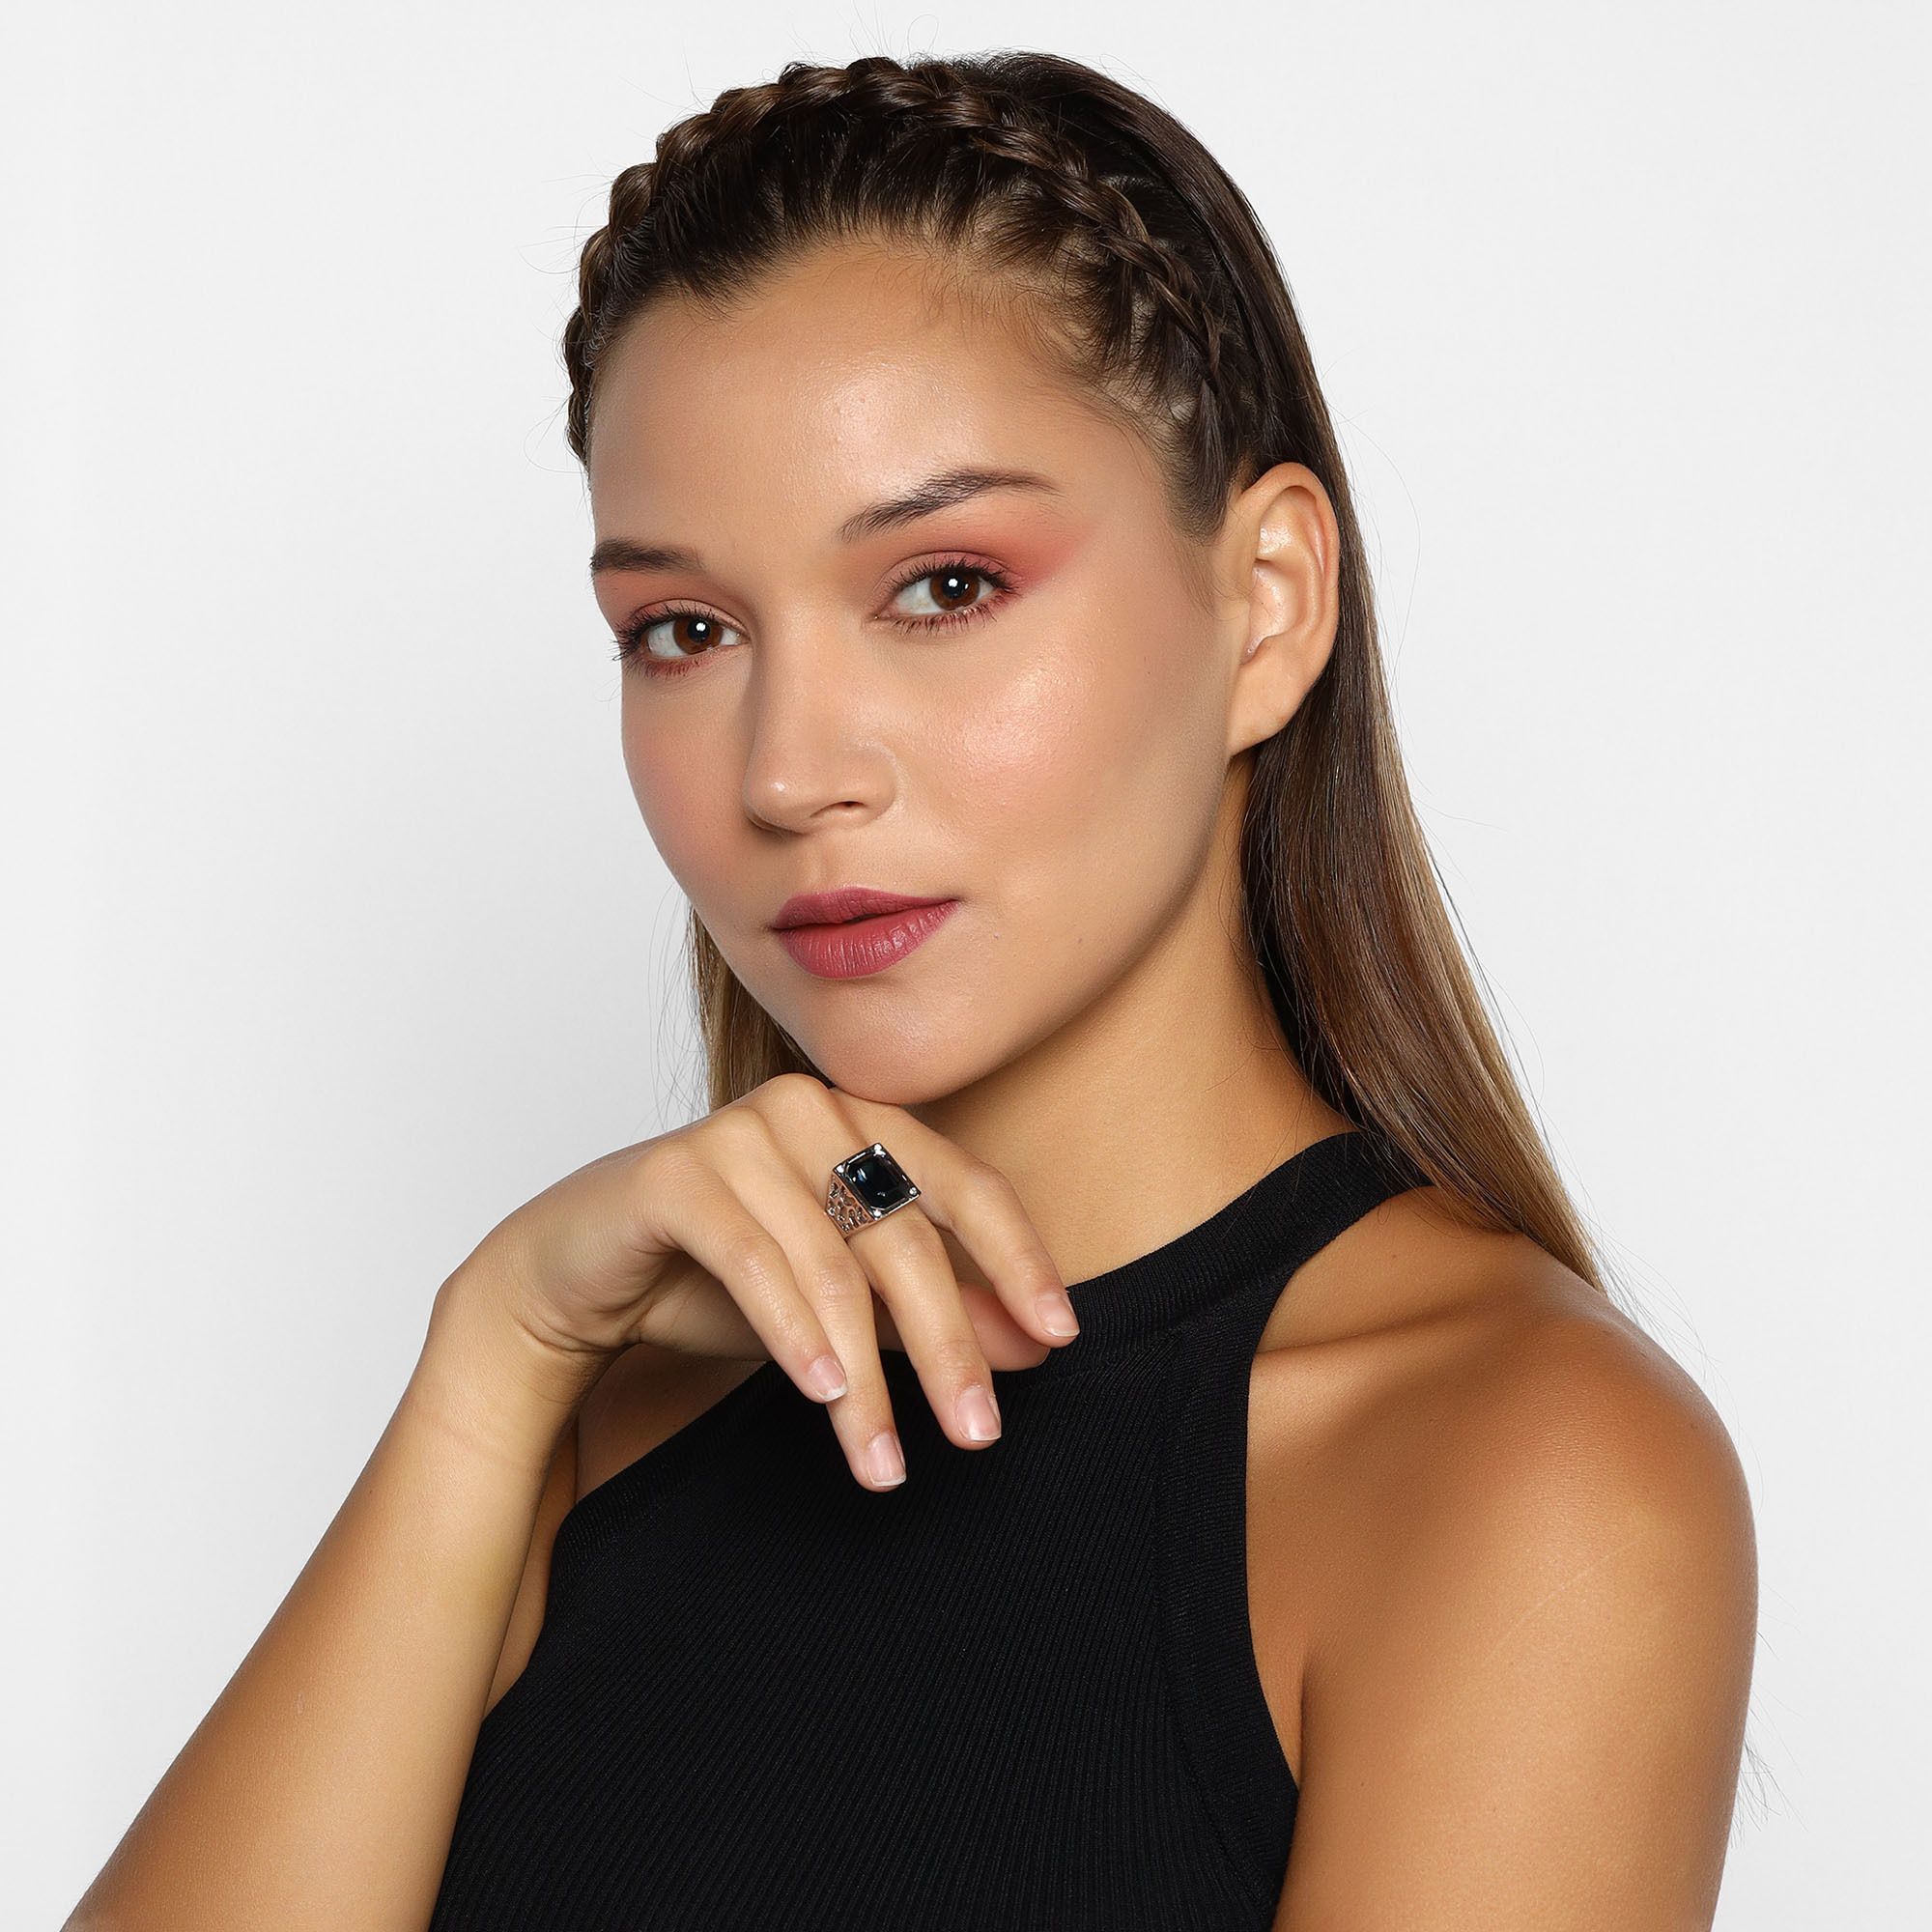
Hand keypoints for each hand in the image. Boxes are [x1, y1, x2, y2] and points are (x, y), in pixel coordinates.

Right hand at [448, 1074, 1082, 1489]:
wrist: (573, 1275)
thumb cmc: (714, 1278)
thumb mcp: (844, 1304)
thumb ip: (932, 1312)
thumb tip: (1037, 1344)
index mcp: (863, 1120)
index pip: (967, 1187)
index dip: (1020, 1260)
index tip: (1060, 1338)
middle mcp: (810, 1110)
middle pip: (907, 1236)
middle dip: (948, 1346)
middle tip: (978, 1435)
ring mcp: (739, 1133)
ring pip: (833, 1264)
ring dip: (867, 1376)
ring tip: (883, 1459)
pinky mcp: (673, 1174)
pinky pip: (753, 1260)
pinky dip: (793, 1334)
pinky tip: (822, 1395)